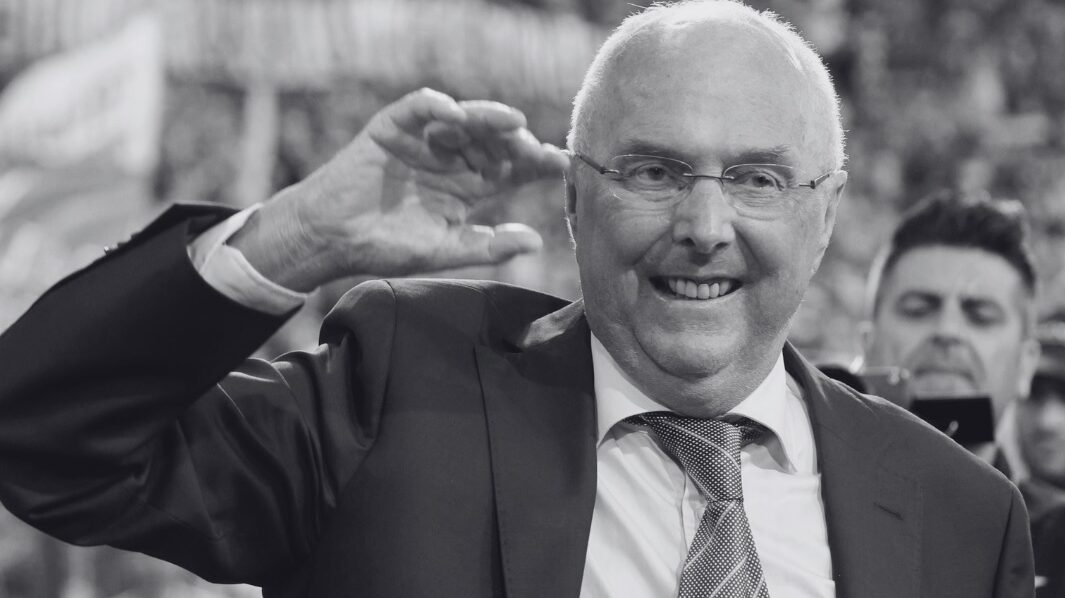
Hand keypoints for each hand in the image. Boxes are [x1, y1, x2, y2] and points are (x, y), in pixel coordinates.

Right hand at [232, 88, 568, 290]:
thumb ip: (488, 246)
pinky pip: (419, 108)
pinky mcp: (394, 127)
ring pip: (464, 121)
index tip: (562, 165)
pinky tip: (454, 114)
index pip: (512, 170)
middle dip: (516, 142)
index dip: (537, 165)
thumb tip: (537, 241)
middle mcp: (453, 159)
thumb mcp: (444, 249)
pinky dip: (436, 106)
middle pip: (494, 141)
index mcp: (470, 187)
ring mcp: (424, 140)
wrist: (332, 238)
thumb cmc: (386, 246)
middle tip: (533, 148)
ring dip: (487, 119)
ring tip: (511, 122)